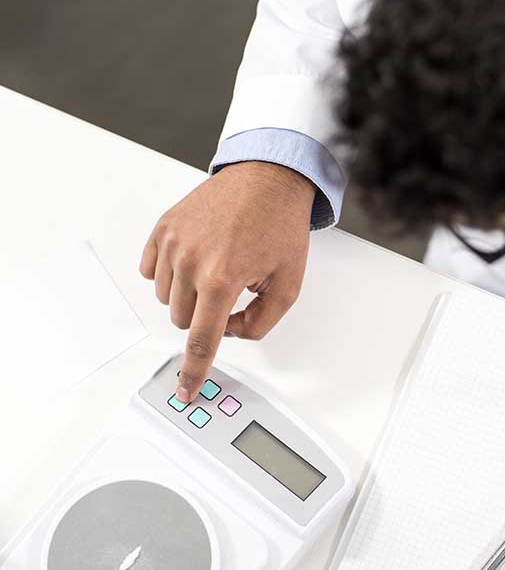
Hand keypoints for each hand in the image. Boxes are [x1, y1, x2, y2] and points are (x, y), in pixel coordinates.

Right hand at [140, 161, 315, 401]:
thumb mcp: (287, 285)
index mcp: (223, 278)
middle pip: (183, 320)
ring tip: (219, 267)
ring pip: (167, 298)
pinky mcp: (163, 228)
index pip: (202, 340)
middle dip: (206, 315)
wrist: (268, 179)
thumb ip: (260, 322)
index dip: (194, 371)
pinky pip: (151, 270)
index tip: (185, 389)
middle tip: (232, 288)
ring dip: (190, 294)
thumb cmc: (279, 226)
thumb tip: (228, 333)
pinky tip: (196, 259)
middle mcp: (191, 261)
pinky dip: (171, 273)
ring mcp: (172, 242)